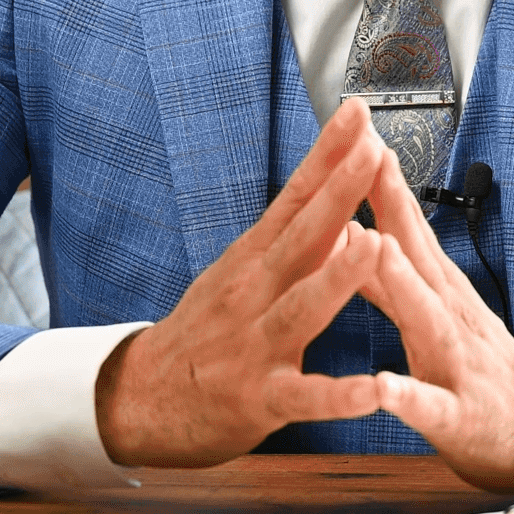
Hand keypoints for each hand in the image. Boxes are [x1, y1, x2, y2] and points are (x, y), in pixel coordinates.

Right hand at [94, 97, 389, 465]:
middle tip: (371, 152)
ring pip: (300, 307)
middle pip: (300, 237)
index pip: (295, 197)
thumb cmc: (203, 333)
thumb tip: (338, 197)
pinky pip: (304, 397)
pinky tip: (372, 390)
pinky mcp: (259, 400)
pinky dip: (338, 395)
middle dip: (337, 192)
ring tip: (373, 245)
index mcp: (253, 260)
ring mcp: (254, 345)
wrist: (139, 400)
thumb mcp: (240, 273)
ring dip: (337, 277)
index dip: (326, 154)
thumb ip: (291, 239)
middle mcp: (252, 293)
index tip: (358, 113)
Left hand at [362, 155, 513, 490]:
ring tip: (375, 250)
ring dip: (402, 283)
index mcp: (438, 288)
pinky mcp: (461, 416)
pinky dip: (409, 395)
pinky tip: (384, 387)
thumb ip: (386, 275)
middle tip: (367, 159)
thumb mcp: (428, 310)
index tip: (356, 134)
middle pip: (420, 252)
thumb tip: (345, 229)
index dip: (380, 180)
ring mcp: (458, 362)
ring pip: (428, 317)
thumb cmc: (471, 364)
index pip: (406, 224)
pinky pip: (432, 407)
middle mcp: (450, 313)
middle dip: (393, 206)